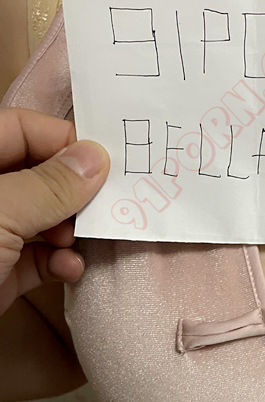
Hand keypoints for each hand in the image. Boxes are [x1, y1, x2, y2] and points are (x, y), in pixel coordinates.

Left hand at [0, 107, 109, 316]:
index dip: (63, 142)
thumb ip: (49, 185)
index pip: (22, 130)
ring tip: (82, 243)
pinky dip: (60, 263)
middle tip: (103, 208)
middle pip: (39, 175)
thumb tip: (96, 158)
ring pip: (44, 219)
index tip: (104, 165)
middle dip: (74, 192)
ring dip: (72, 232)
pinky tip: (70, 271)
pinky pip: (39, 259)